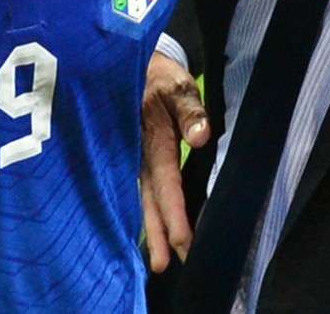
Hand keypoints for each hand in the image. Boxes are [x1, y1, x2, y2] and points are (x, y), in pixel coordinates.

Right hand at [141, 51, 209, 272]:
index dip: (174, 214)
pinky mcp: (130, 157)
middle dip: (158, 233)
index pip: (166, 183)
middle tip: (164, 266)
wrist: (129, 63)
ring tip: (156, 262)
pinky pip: (137, 189)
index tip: (183, 242)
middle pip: (148, 200)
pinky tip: (149, 231)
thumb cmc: (159, 76)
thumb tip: (200, 136)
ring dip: (149, 229)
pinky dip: (143, 212)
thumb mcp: (178, 84)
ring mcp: (130, 157)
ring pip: (140, 198)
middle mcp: (138, 154)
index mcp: (153, 139)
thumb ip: (190, 110)